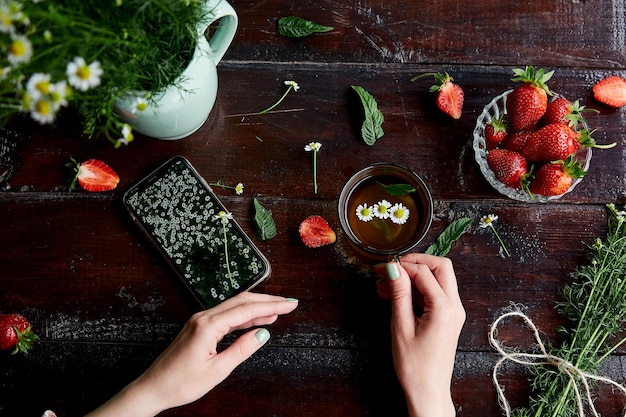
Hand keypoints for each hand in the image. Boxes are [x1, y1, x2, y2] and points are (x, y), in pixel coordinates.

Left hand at [85, 292, 298, 416]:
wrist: (153, 388)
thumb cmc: (180, 383)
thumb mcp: (217, 370)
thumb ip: (242, 349)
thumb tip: (263, 333)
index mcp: (208, 325)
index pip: (247, 309)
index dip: (272, 306)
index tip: (290, 304)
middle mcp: (204, 317)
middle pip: (242, 301)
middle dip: (267, 301)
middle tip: (289, 303)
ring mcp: (200, 320)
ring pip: (234, 306)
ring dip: (257, 307)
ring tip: (278, 311)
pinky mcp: (199, 326)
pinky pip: (226, 315)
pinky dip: (244, 315)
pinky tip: (256, 320)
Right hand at [375, 254, 464, 416]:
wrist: (427, 391)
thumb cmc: (414, 366)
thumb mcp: (401, 326)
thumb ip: (399, 293)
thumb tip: (393, 268)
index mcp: (444, 309)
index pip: (423, 273)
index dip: (401, 266)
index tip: (381, 268)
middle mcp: (454, 307)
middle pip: (440, 267)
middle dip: (414, 263)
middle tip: (391, 268)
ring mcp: (453, 312)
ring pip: (438, 278)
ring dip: (413, 276)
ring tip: (386, 285)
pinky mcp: (448, 317)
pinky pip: (435, 293)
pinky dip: (417, 289)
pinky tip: (394, 295)